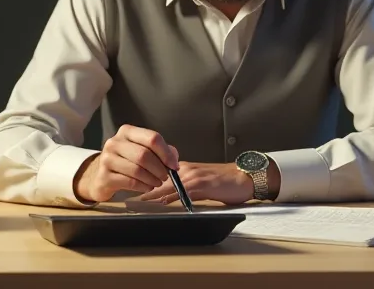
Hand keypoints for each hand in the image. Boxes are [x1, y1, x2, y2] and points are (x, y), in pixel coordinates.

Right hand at [73, 124, 178, 202]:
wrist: (103, 176)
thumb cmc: (128, 162)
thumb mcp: (144, 151)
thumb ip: (161, 152)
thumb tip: (173, 160)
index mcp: (127, 132)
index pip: (152, 138)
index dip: (166, 153)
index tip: (174, 166)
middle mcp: (114, 142)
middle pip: (144, 155)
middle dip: (159, 168)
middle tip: (166, 177)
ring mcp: (107, 159)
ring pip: (137, 170)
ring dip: (152, 179)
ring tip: (157, 183)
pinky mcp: (104, 176)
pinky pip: (130, 182)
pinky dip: (143, 186)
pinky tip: (147, 187)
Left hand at [138, 162, 252, 205]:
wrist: (244, 177)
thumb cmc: (225, 182)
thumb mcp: (201, 183)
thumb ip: (185, 188)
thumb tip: (169, 197)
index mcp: (184, 168)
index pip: (159, 175)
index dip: (146, 182)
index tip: (132, 191)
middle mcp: (185, 169)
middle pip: (159, 179)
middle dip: (144, 189)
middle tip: (130, 198)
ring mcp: (192, 176)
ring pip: (167, 185)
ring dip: (152, 194)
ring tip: (138, 203)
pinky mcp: (201, 184)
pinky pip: (181, 192)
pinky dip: (169, 198)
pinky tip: (160, 203)